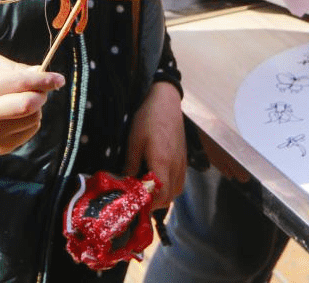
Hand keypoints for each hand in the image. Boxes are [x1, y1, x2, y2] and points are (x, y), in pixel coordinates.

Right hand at [0, 53, 63, 168]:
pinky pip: (29, 132)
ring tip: (24, 102)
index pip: (19, 82)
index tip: (59, 79)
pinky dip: (31, 121)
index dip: (44, 80)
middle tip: (42, 91)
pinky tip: (17, 116)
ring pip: (32, 119)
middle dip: (41, 95)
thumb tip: (39, 72)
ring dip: (37, 108)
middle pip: (26, 105)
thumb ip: (14, 67)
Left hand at [124, 81, 185, 210]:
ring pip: (176, 190)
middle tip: (137, 202)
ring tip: (146, 192)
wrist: (166, 101)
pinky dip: (169, 186)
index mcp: (162, 163)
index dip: (148, 205)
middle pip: (169, 197)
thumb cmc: (147, 119)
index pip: (159, 195)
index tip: (134, 207)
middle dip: (154, 204)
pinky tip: (157, 180)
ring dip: (162, 196)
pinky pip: (179, 181)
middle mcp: (176, 166)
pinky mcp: (184, 158)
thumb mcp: (133, 142)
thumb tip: (124, 183)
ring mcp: (182, 163)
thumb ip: (130, 165)